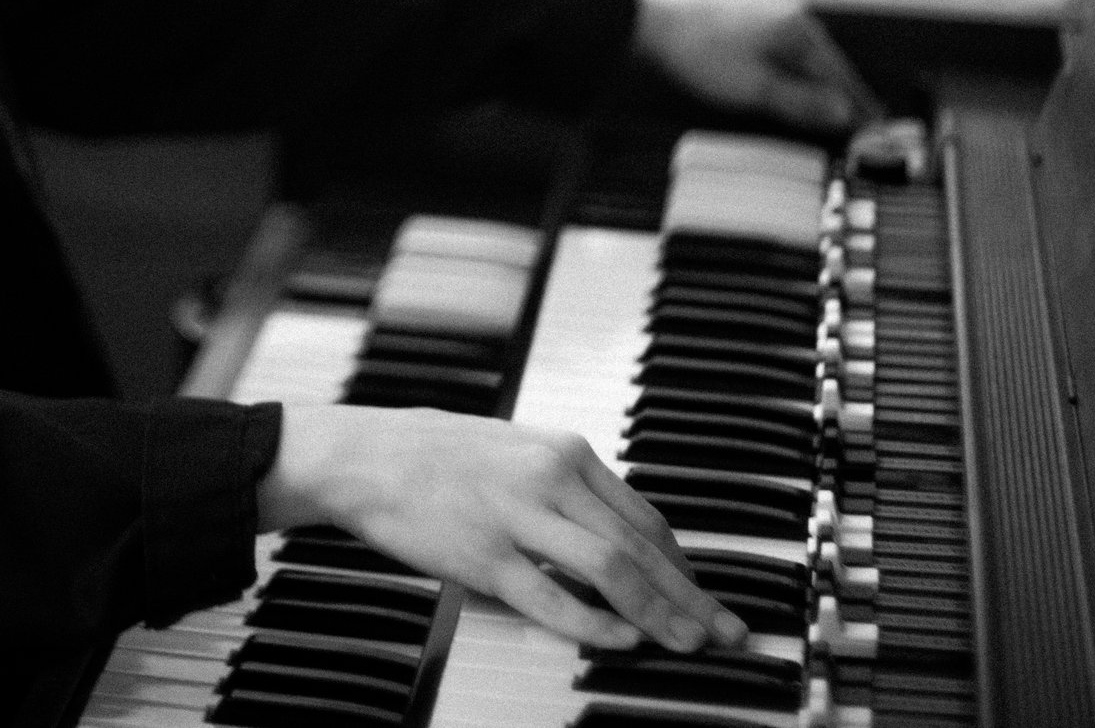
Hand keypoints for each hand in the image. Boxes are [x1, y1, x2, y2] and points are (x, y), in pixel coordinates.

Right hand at [256, 403, 747, 652]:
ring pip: (612, 572)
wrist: (367, 456)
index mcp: (566, 452)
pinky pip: (554, 598)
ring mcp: (519, 517)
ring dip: (659, 614)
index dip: (684, 566)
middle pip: (642, 548)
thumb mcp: (518, 451)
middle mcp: (552, 478)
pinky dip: (595, 624)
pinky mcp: (485, 556)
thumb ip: (569, 486)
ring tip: (688, 644)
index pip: (647, 518)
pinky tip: (624, 641)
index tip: (705, 598)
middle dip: (692, 596)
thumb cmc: (439, 455)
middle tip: (727, 631)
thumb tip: (621, 534)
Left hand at [631, 0, 880, 132]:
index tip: (874, 125)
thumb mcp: (754, 88)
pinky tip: (776, 77)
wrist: (645, 17)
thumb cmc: (697, 51)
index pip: (839, 74)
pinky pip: (773, 42)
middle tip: (852, 122)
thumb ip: (801, 102)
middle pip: (819, 60)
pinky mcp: (737, 9)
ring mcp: (760, 6)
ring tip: (818, 105)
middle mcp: (785, 10)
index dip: (857, 104)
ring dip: (807, 79)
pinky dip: (782, 65)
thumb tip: (844, 114)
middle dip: (834, 91)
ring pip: (795, 51)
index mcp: (797, 27)